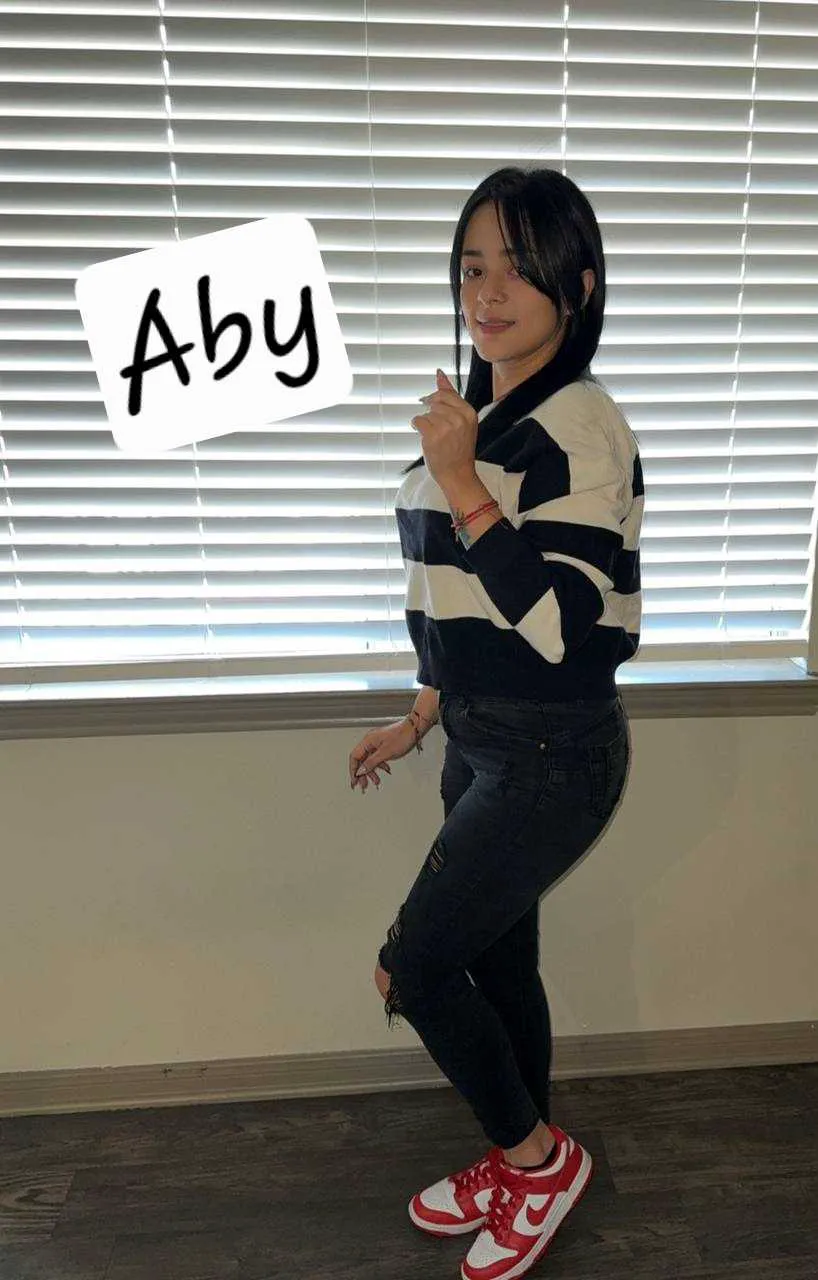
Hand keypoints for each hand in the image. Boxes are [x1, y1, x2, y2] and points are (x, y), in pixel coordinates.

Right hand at [349, 718, 419, 793]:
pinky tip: (384, 770)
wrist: (414, 728)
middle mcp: (370, 740)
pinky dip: (379, 765)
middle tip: (363, 784)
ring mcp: (376, 742)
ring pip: (369, 759)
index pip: (354, 757)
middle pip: (361, 759)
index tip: (355, 780)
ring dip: (372, 771)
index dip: (353, 770)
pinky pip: (376, 757)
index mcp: (367, 740)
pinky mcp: (383, 744)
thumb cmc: (402, 736)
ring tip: (376, 781)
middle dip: (362, 773)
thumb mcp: (386, 753)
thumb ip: (372, 763)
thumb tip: (361, 771)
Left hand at [411, 368, 477, 487]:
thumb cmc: (458, 448)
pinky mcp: (433, 435)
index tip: (434, 411)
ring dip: (425, 422)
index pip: (445, 394)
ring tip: (435, 436)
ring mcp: (446, 427)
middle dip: (431, 412)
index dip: (435, 400)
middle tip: (436, 428)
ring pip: (426, 412)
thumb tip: (439, 373)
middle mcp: (459, 418)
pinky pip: (417, 420)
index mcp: (469, 412)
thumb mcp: (461, 420)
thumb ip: (450, 395)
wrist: (457, 474)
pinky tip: (424, 436)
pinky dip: (416, 427)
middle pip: (434, 402)